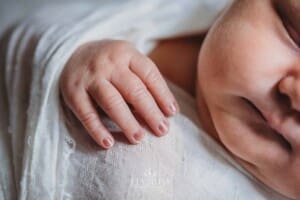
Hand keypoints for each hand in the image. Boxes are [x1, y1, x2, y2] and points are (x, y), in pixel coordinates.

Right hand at [59, 40, 178, 148]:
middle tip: (162, 130)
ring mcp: (90, 77)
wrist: (72, 53)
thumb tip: (164, 111)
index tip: (172, 113)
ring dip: (127, 122)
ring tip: (139, 138)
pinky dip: (97, 129)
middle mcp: (108, 63)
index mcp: (126, 53)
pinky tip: (108, 143)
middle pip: (134, 90)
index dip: (163, 94)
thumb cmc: (110, 64)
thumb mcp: (127, 61)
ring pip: (112, 102)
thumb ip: (143, 80)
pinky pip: (86, 113)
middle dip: (150, 112)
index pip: (149, 74)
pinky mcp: (73, 91)